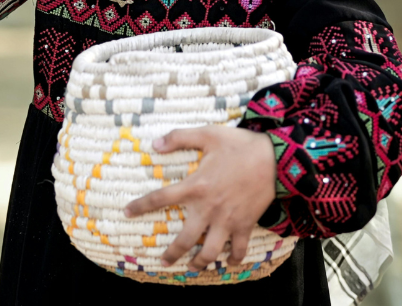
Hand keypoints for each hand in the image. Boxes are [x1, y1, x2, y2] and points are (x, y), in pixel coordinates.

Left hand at [122, 125, 275, 270]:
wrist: (275, 159)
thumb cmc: (239, 145)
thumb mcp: (207, 134)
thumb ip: (179, 137)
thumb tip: (155, 144)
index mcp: (196, 186)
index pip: (161, 199)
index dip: (141, 206)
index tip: (127, 213)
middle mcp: (209, 208)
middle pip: (185, 239)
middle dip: (172, 254)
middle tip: (163, 262)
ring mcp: (228, 220)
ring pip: (210, 251)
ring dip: (200, 263)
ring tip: (192, 268)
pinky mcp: (245, 225)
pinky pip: (238, 249)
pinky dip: (234, 259)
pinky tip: (228, 262)